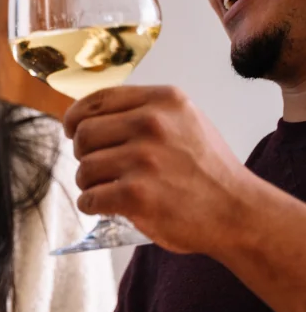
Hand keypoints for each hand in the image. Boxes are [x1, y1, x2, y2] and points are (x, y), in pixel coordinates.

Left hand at [64, 85, 252, 255]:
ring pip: (84, 169)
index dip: (76, 117)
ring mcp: (144, 159)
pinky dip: (92, 205)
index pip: (98, 100)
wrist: (239, 211)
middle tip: (100, 169)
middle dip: (84, 154)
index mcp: (164, 100)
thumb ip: (144, 113)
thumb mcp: (186, 122)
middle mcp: (153, 124)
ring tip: (110, 190)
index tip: (71, 130)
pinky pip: (89, 198)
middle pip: (84, 134)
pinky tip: (107, 207)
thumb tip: (90, 116)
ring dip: (89, 184)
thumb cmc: (207, 170)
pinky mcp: (137, 195)